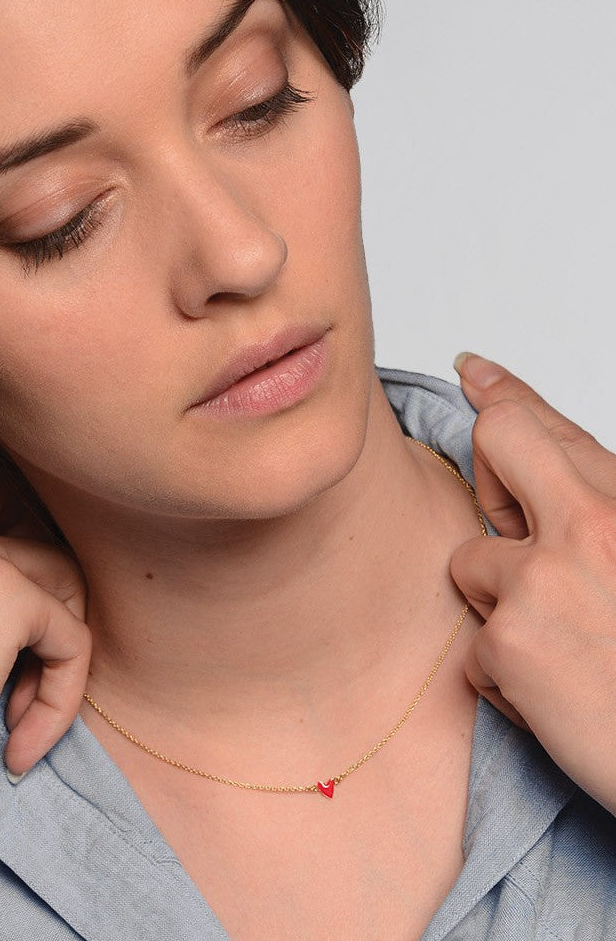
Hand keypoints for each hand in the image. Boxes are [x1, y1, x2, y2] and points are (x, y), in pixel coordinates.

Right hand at [0, 474, 90, 838]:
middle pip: (37, 528)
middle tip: (25, 661)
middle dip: (49, 589)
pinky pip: (75, 639)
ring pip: (66, 579)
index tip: (10, 627)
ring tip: (15, 713)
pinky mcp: (6, 596)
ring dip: (56, 652)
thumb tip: (34, 585)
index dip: (19, 550)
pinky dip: (62, 698)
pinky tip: (20, 746)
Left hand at [450, 354, 615, 814]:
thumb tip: (562, 483)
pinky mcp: (509, 642)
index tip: (476, 373)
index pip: (552, 426)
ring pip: (469, 562)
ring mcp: (542, 580)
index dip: (507, 394)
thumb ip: (602, 514)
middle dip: (491, 475)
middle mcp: (588, 525)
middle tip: (511, 523)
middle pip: (497, 443)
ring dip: (501, 604)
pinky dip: (508, 678)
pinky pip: (475, 647)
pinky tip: (559, 699)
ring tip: (564, 646)